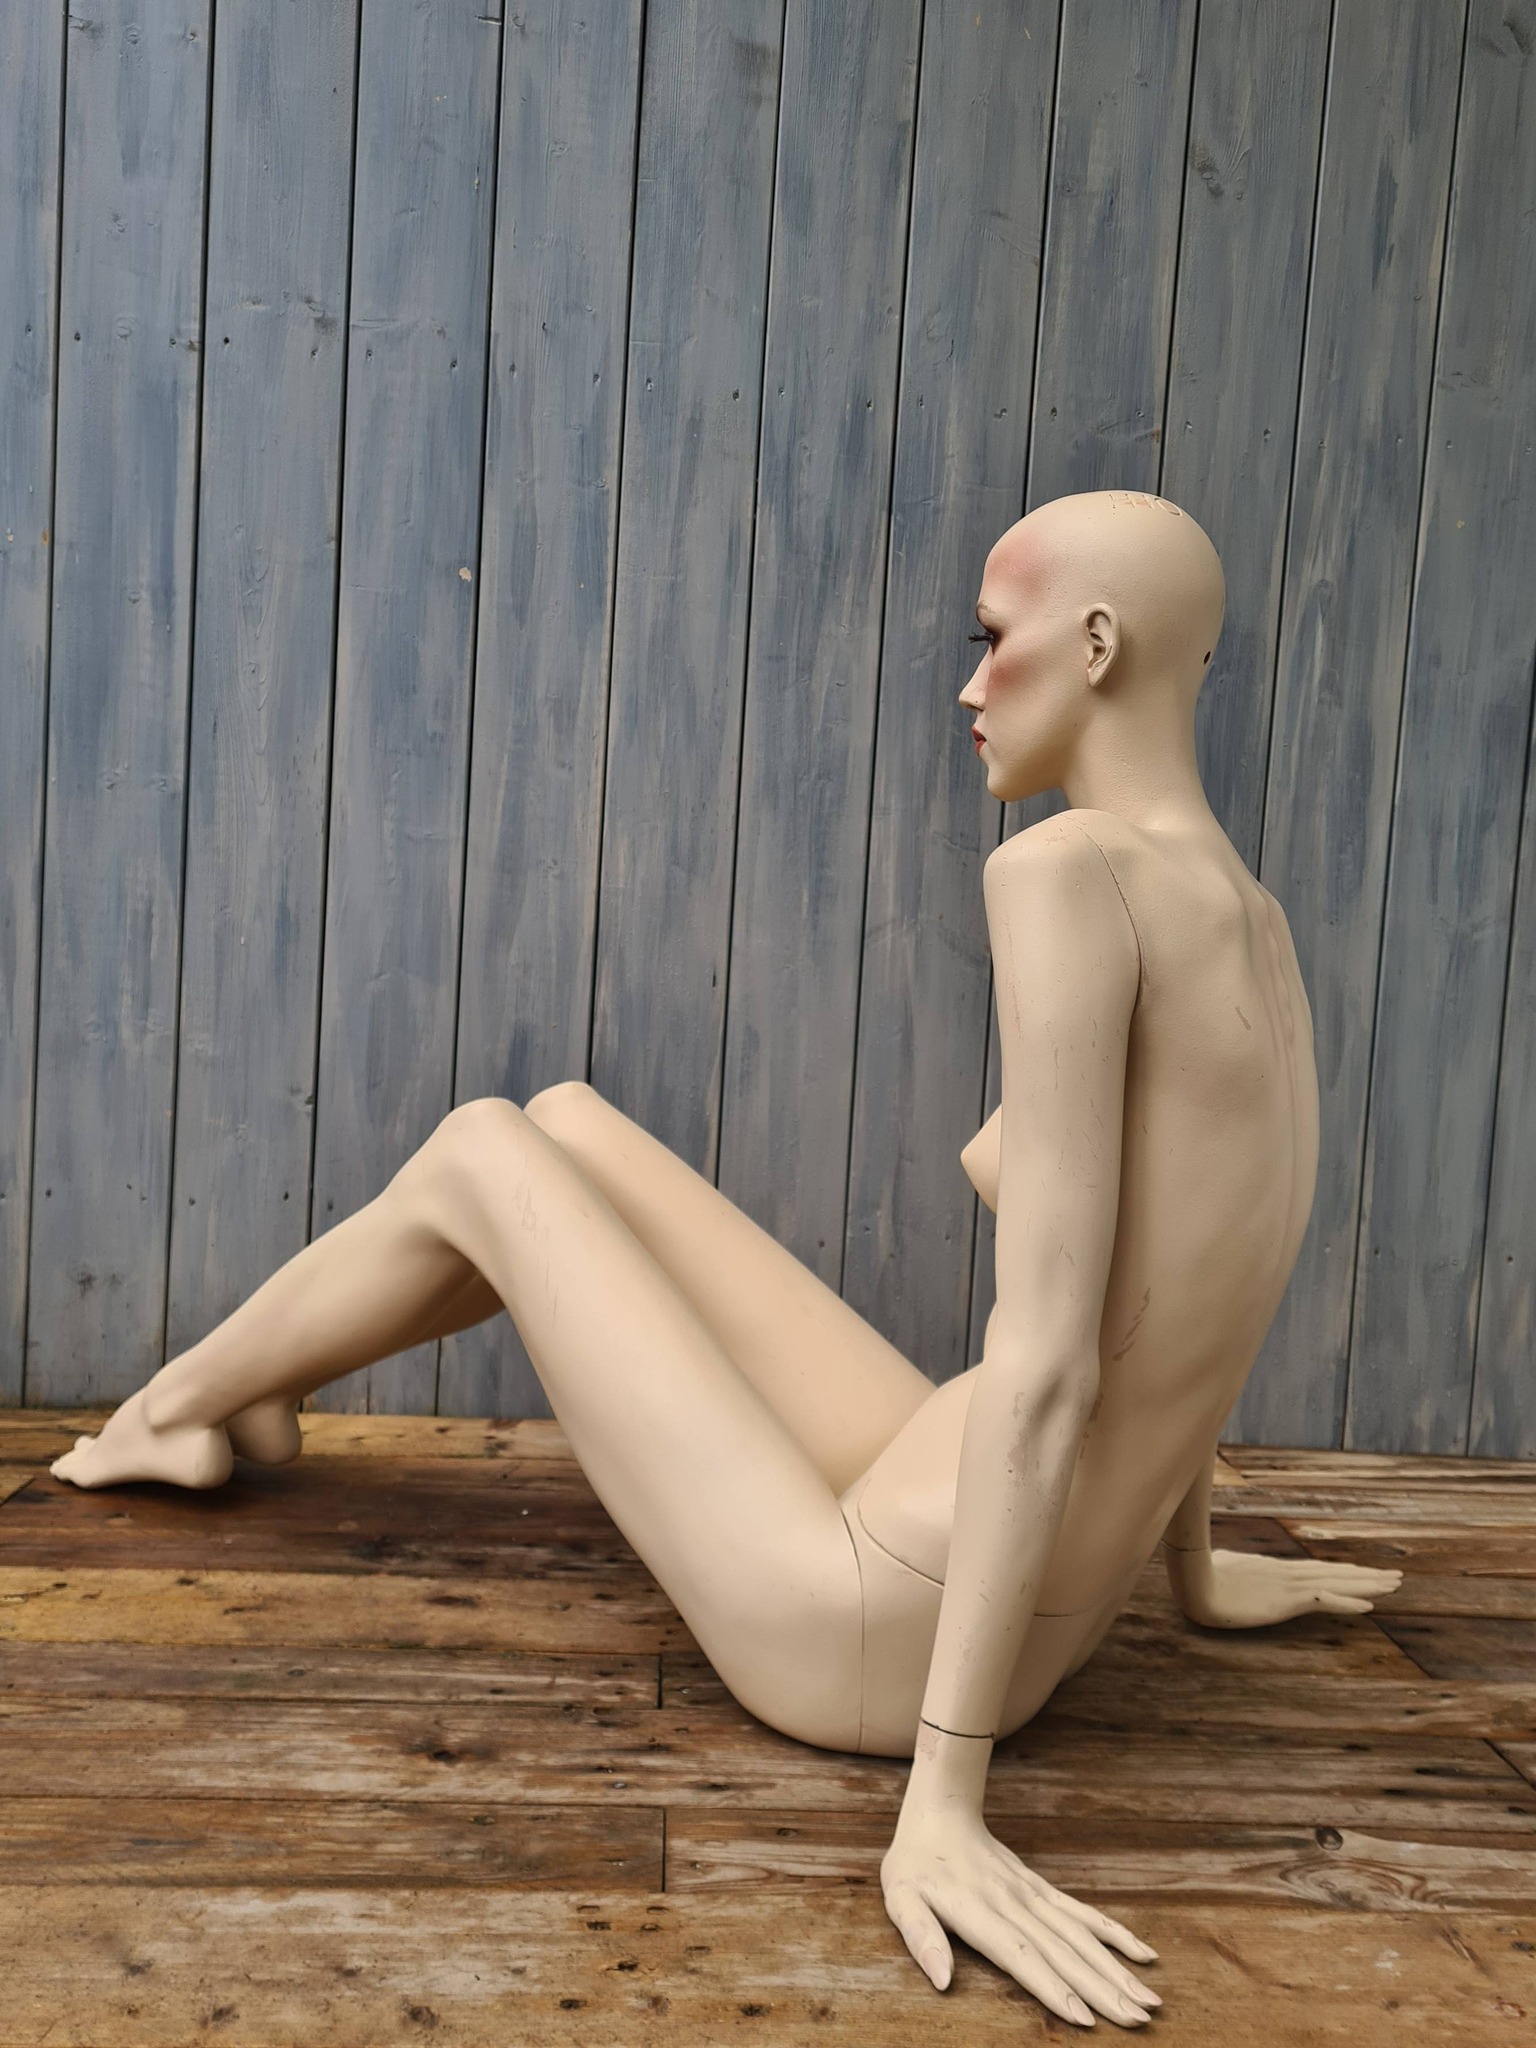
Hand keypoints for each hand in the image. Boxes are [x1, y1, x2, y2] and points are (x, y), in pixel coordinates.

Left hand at [881, 1802, 1159, 2026]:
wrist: (940, 1810)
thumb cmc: (914, 1862)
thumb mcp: (900, 1898)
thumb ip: (921, 1937)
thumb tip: (943, 1981)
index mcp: (979, 1912)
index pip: (1021, 1955)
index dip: (1052, 1987)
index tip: (1085, 2018)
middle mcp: (1014, 1904)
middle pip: (1063, 1951)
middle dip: (1102, 1988)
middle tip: (1138, 2019)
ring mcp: (1033, 1895)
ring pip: (1081, 1935)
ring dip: (1116, 1968)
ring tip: (1148, 1999)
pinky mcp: (1042, 1889)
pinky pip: (1082, 1913)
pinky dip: (1114, 1933)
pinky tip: (1143, 1953)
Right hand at [1168, 1545, 1401, 1627]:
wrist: (1194, 1582)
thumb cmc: (1201, 1576)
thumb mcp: (1223, 1570)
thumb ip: (1234, 1567)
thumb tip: (1229, 1562)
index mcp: (1276, 1569)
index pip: (1318, 1570)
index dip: (1343, 1571)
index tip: (1364, 1572)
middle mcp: (1289, 1573)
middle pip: (1336, 1572)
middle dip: (1367, 1575)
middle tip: (1396, 1576)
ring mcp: (1290, 1585)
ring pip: (1338, 1582)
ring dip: (1368, 1585)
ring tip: (1395, 1585)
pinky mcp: (1287, 1599)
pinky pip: (1326, 1600)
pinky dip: (1349, 1602)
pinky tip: (1370, 1606)